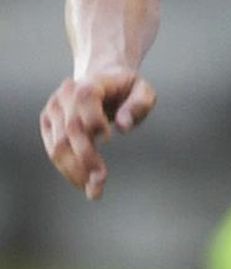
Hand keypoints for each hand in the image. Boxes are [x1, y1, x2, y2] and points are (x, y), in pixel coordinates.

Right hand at [39, 69, 155, 199]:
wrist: (103, 79)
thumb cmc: (127, 89)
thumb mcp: (144, 91)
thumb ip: (139, 104)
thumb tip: (124, 126)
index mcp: (89, 83)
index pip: (84, 99)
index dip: (93, 119)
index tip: (109, 137)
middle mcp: (65, 95)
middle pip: (70, 129)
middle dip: (86, 157)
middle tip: (102, 180)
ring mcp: (53, 110)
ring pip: (57, 145)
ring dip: (75, 171)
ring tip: (94, 190)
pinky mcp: (49, 124)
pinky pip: (53, 151)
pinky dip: (67, 170)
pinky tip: (84, 183)